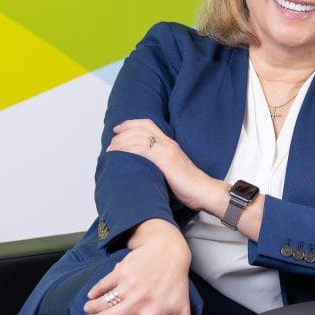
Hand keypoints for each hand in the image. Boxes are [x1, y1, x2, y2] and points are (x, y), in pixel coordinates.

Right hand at [82, 219, 192, 314]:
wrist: (169, 250)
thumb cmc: (176, 284)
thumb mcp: (183, 310)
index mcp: (155, 311)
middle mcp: (140, 299)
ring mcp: (129, 284)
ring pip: (103, 301)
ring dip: (92, 308)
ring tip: (88, 312)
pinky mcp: (122, 271)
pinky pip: (103, 284)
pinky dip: (94, 291)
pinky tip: (92, 296)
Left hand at [107, 119, 226, 215]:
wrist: (204, 190)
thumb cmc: (188, 185)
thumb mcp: (171, 169)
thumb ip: (158, 164)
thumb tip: (141, 169)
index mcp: (169, 144)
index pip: (148, 124)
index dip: (131, 124)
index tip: (118, 129)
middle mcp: (168, 143)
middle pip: (141, 128)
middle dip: (122, 132)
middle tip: (111, 141)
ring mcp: (167, 150)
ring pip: (139, 137)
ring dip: (122, 142)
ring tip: (111, 150)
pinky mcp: (165, 160)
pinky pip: (142, 149)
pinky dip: (128, 149)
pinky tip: (120, 154)